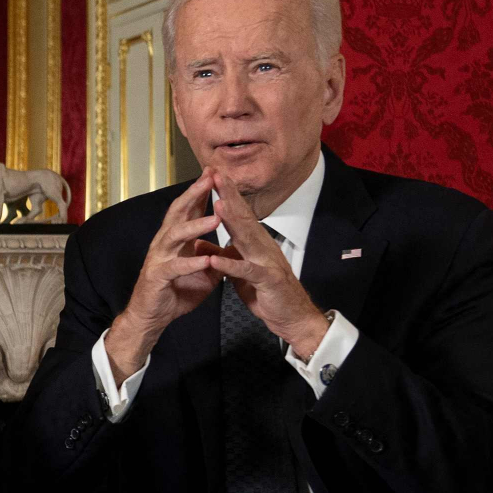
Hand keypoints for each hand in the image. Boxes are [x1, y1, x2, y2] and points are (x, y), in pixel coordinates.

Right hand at [104, 176, 226, 381]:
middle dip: (194, 194)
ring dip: (196, 226)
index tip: (215, 173)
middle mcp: (164, 243)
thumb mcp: (202, 272)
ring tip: (216, 218)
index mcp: (176, 239)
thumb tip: (233, 248)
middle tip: (210, 178)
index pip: (188, 209)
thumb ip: (215, 257)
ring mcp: (159, 258)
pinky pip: (175, 267)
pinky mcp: (157, 277)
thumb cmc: (174, 292)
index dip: (201, 190)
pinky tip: (206, 260)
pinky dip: (191, 263)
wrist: (152, 316)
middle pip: (178, 212)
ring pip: (175, 235)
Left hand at [205, 179, 330, 357]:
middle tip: (216, 175)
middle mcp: (262, 247)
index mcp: (255, 244)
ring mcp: (266, 262)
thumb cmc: (266, 293)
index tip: (213, 176)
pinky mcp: (267, 281)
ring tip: (217, 205)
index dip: (226, 195)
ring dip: (232, 221)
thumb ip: (223, 257)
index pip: (239, 215)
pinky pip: (246, 272)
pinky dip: (230, 265)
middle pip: (244, 218)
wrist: (291, 316)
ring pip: (247, 238)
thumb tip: (201, 245)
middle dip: (229, 196)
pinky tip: (215, 260)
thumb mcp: (239, 273)